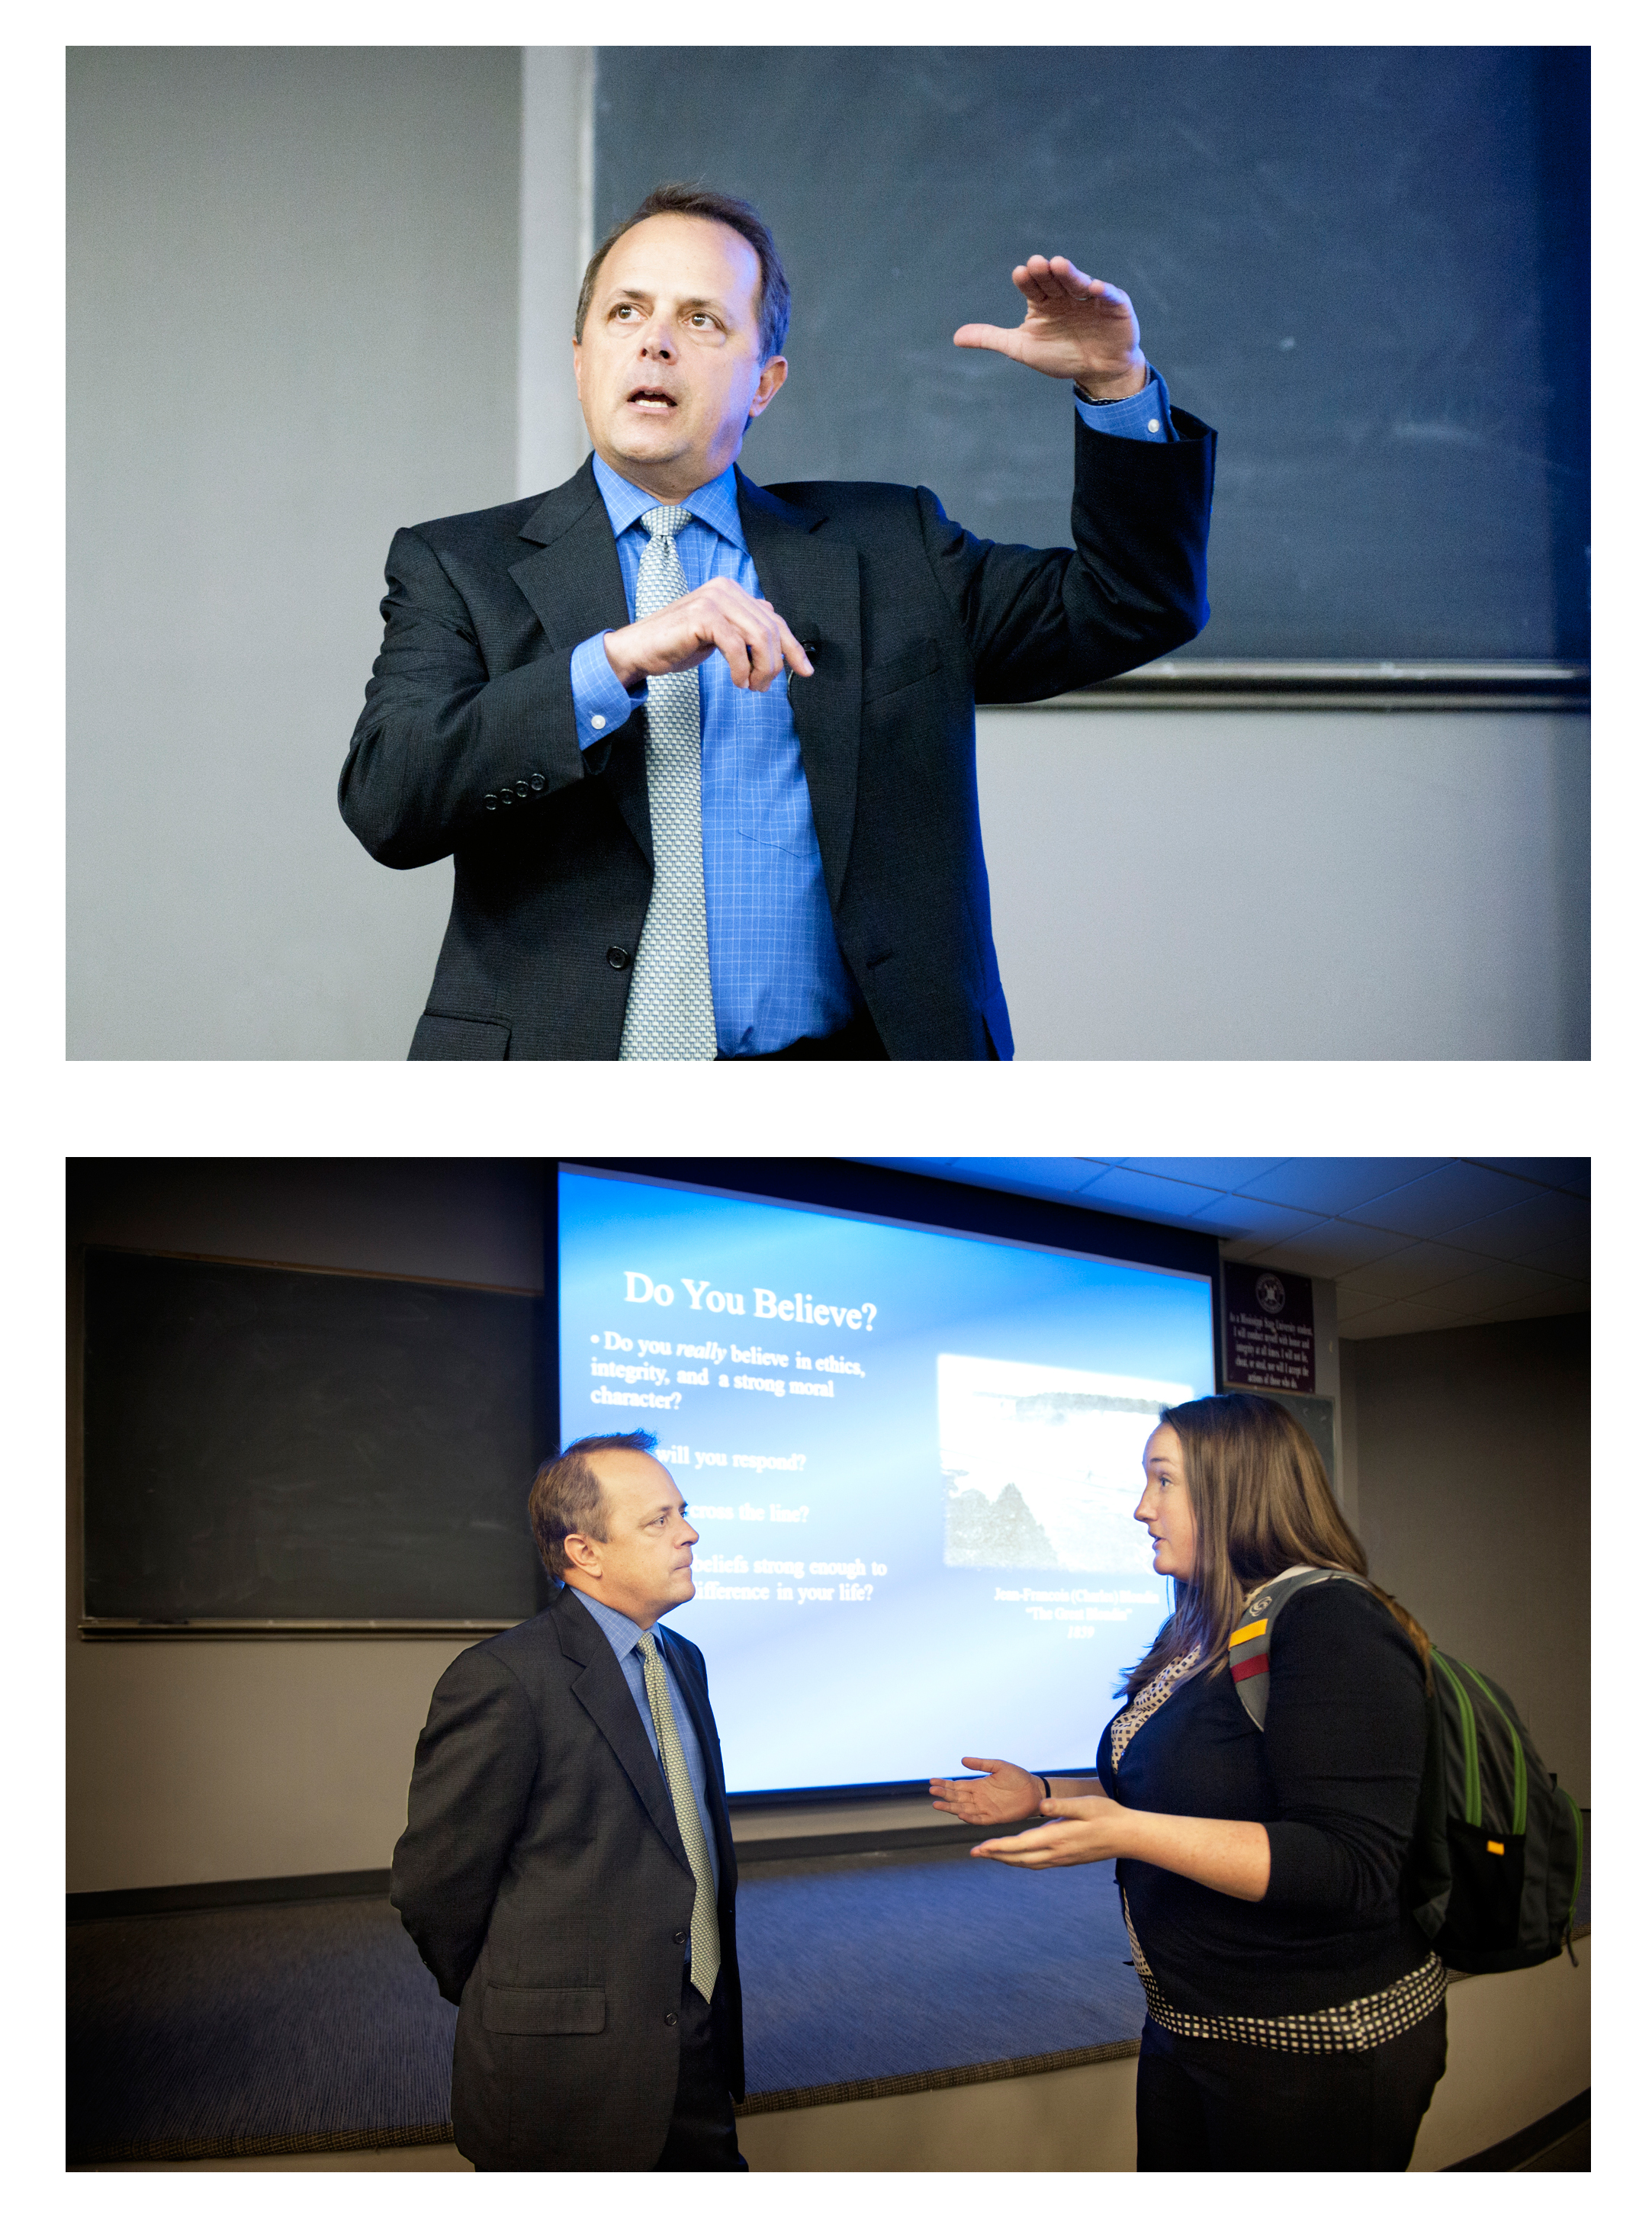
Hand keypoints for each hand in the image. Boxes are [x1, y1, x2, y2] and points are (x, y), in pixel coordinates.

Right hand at [605, 579, 813, 693]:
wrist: (640, 649)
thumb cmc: (677, 644)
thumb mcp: (718, 634)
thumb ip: (742, 626)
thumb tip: (772, 626)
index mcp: (731, 591)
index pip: (774, 619)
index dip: (792, 648)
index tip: (805, 671)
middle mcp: (725, 589)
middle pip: (771, 629)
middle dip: (774, 664)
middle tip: (762, 687)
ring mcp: (713, 600)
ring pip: (760, 637)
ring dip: (761, 669)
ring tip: (750, 686)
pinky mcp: (703, 616)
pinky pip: (737, 646)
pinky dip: (742, 669)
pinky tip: (737, 681)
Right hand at [929, 1756, 1044, 1825]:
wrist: (1035, 1791)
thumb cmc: (1018, 1777)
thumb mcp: (999, 1766)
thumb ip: (981, 1764)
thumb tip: (962, 1760)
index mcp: (979, 1785)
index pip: (957, 1786)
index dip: (945, 1784)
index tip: (932, 1782)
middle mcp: (979, 1798)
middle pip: (957, 1797)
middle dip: (944, 1795)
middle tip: (931, 1792)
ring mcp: (985, 1808)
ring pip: (963, 1809)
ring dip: (951, 1807)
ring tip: (937, 1804)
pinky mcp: (994, 1818)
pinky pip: (978, 1819)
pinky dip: (969, 1817)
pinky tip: (959, 1813)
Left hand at [953, 255, 1146, 397]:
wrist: (1098, 372)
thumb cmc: (1062, 355)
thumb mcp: (1022, 348)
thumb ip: (992, 338)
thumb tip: (956, 337)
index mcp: (1043, 301)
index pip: (1032, 286)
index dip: (1027, 280)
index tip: (1020, 274)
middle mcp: (1065, 294)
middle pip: (1054, 280)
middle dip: (1046, 273)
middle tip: (1037, 265)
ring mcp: (1089, 298)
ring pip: (1077, 283)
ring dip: (1069, 275)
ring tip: (1059, 265)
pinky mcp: (1114, 305)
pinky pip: (1108, 296)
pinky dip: (1103, 292)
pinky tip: (1094, 289)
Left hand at [970, 1793, 1133, 1870]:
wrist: (1127, 1836)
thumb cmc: (1107, 1816)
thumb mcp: (1085, 1804)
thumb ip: (1062, 1805)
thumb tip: (1041, 1804)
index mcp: (1057, 1837)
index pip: (1020, 1845)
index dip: (997, 1847)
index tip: (978, 1848)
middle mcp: (1056, 1852)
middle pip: (1019, 1858)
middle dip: (995, 1855)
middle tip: (975, 1853)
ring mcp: (1061, 1859)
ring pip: (1027, 1863)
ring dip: (1007, 1860)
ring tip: (991, 1854)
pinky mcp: (1066, 1859)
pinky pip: (1038, 1863)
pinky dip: (1022, 1861)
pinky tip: (1018, 1857)